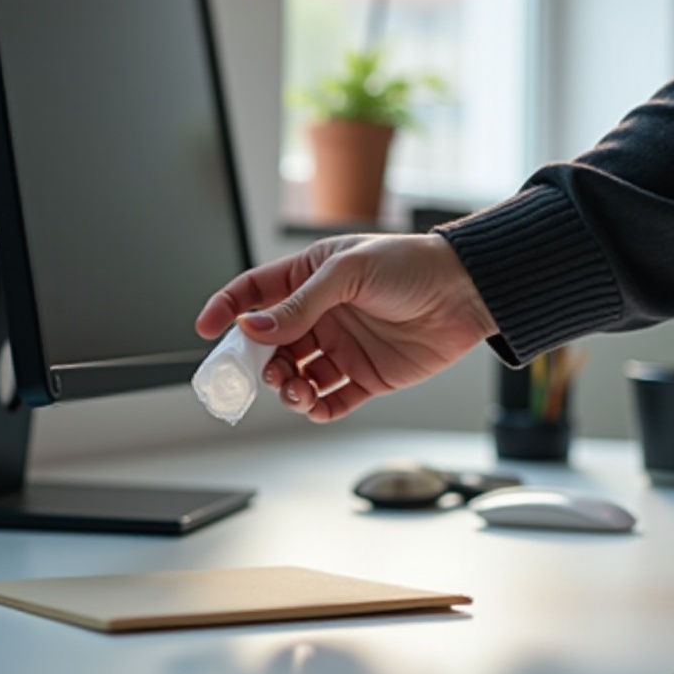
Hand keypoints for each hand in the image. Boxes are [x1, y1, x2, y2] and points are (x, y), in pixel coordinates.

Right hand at [195, 233, 497, 421]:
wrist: (467, 292)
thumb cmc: (412, 264)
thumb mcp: (349, 271)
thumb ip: (301, 303)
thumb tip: (255, 326)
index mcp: (310, 277)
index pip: (255, 292)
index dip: (227, 308)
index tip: (205, 329)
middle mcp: (321, 314)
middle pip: (270, 344)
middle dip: (259, 362)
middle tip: (264, 373)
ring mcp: (342, 346)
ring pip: (297, 375)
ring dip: (288, 388)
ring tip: (296, 390)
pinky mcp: (367, 376)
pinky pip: (333, 400)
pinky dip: (318, 409)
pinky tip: (316, 407)